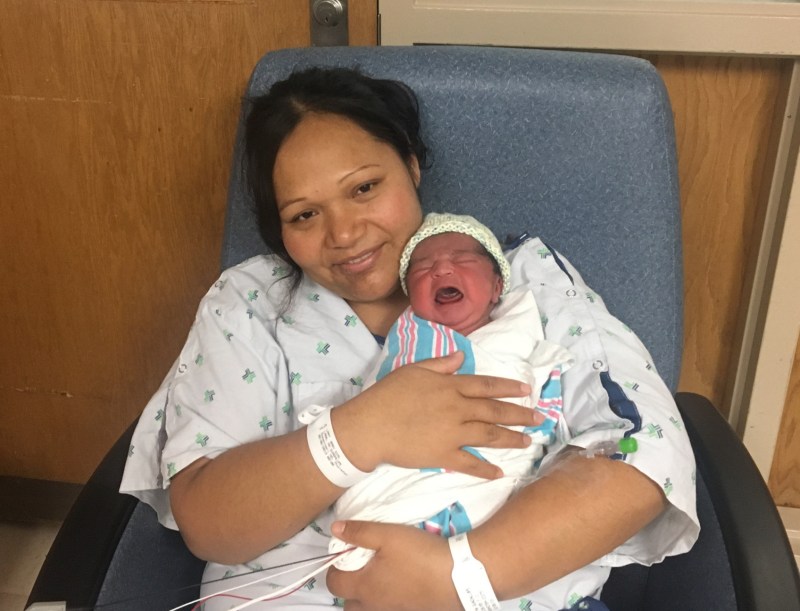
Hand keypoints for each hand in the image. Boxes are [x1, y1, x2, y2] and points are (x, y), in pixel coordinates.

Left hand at [327, 520, 459, 610]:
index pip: (334, 584)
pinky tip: (400, 587)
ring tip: (380, 578)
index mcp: (364, 587)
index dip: (333, 569)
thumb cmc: (419, 554)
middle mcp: (375, 606)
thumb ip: (359, 532)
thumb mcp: (387, 535)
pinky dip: (387, 603)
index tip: (343, 555)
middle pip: (348, 606)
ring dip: (367, 599)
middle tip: (360, 570)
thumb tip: (335, 529)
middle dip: (348, 590)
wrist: (459, 576)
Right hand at [336, 352, 540, 479]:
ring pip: (489, 436)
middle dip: (519, 415)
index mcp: (450, 386)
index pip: (487, 385)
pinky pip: (470, 464)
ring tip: (527, 442)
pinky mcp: (443, 456)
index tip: (527, 390)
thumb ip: (440, 365)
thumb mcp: (413, 370)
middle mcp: (457, 409)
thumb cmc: (387, 395)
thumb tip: (462, 357)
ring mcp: (452, 434)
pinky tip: (499, 473)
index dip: (508, 387)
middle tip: (539, 418)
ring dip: (510, 440)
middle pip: (494, 411)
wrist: (369, 426)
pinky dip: (486, 469)